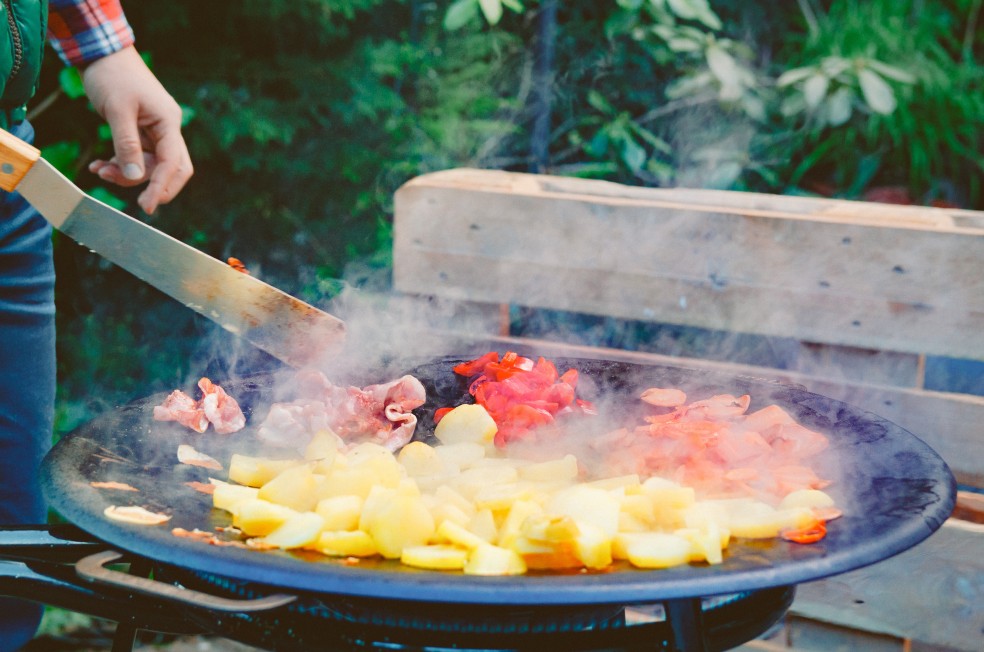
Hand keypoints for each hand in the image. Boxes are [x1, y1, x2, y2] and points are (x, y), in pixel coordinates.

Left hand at [81, 46, 192, 213]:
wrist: (102, 53)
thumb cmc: (113, 75)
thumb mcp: (117, 110)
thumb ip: (127, 145)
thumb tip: (135, 177)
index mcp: (168, 122)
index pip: (173, 163)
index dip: (161, 187)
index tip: (146, 206)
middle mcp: (167, 129)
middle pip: (173, 169)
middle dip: (153, 185)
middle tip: (136, 202)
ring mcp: (156, 131)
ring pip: (151, 165)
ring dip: (128, 174)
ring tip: (100, 170)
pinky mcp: (142, 132)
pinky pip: (138, 156)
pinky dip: (121, 164)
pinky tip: (101, 165)